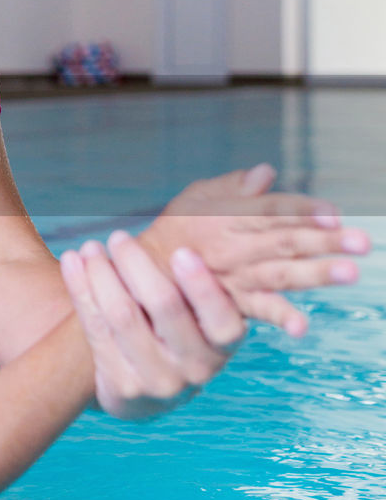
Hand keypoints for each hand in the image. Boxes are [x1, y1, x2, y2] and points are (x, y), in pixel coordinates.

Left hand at [63, 230, 245, 419]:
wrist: (147, 395)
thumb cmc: (172, 334)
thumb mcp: (196, 316)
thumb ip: (193, 280)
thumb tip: (196, 216)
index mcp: (222, 345)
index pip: (222, 320)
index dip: (202, 286)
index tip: (181, 252)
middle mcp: (196, 367)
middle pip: (164, 306)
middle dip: (137, 264)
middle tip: (118, 236)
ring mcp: (158, 381)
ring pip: (123, 315)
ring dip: (102, 273)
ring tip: (89, 247)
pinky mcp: (121, 386)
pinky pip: (94, 328)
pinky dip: (81, 290)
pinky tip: (71, 262)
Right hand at [139, 164, 370, 337]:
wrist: (139, 272)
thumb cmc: (172, 231)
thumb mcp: (194, 199)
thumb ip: (231, 186)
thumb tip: (267, 172)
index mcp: (227, 215)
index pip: (271, 210)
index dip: (302, 210)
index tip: (334, 213)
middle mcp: (233, 245)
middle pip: (283, 240)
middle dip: (323, 240)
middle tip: (361, 242)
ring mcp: (233, 276)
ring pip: (278, 273)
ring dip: (315, 273)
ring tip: (348, 273)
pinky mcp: (229, 303)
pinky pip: (256, 311)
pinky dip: (279, 318)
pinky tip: (301, 327)